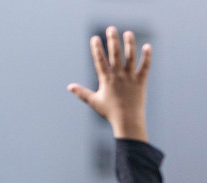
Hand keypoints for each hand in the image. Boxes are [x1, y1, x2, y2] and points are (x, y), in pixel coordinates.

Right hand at [69, 26, 150, 140]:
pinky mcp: (141, 81)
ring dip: (129, 44)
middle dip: (112, 41)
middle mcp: (118, 76)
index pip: (100, 61)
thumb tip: (69, 87)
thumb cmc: (109, 112)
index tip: (94, 38)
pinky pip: (145, 66)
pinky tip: (147, 46)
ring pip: (130, 57)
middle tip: (111, 29)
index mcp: (106, 80)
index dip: (96, 49)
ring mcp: (130, 78)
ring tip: (128, 33)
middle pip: (115, 55)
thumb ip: (81, 93)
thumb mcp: (93, 102)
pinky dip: (147, 56)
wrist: (127, 120)